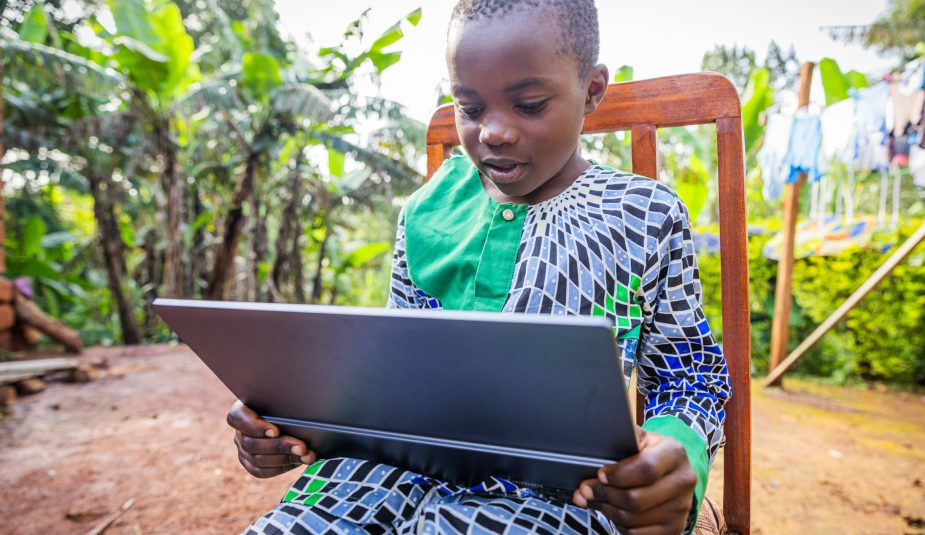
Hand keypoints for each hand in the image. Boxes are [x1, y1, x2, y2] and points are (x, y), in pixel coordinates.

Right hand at [227, 400, 315, 477]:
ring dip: (285, 459)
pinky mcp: (251, 464)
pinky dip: (283, 467)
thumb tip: (301, 410)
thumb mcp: (282, 398)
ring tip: (306, 455)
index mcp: (240, 410)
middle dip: (279, 446)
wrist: (287, 415)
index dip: (255, 427)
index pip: (237, 418)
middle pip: (251, 444)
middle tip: (302, 447)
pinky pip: (263, 471)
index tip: (276, 431)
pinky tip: (299, 461)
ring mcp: (243, 450)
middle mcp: (239, 432)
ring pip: (258, 461)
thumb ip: (283, 403)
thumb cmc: (284, 402)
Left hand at [572, 428, 696, 534]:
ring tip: (597, 499)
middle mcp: (683, 481)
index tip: (600, 475)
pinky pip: (636, 533)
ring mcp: (681, 507)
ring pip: (633, 519)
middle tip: (586, 490)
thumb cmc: (649, 453)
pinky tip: (613, 511)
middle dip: (604, 495)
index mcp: (674, 453)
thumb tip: (589, 450)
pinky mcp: (675, 527)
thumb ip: (619, 440)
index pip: (646, 468)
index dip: (618, 475)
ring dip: (607, 510)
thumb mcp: (639, 439)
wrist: (672, 472)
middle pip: (636, 499)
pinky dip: (618, 525)